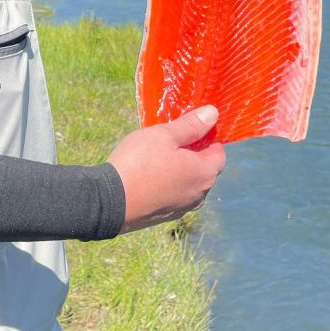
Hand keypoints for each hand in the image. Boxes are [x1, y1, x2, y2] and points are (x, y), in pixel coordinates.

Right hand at [107, 106, 225, 232]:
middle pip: (205, 170)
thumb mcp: (164, 136)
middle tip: (170, 140)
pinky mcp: (165, 216)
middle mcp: (199, 194)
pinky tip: (149, 176)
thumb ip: (190, 125)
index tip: (190, 129)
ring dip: (180, 171)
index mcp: (204, 173)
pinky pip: (174, 195)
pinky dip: (169, 184)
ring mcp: (182, 208)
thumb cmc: (139, 163)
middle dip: (194, 155)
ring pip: (189, 184)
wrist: (110, 202)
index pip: (219, 154)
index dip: (208, 139)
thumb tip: (214, 113)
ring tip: (157, 157)